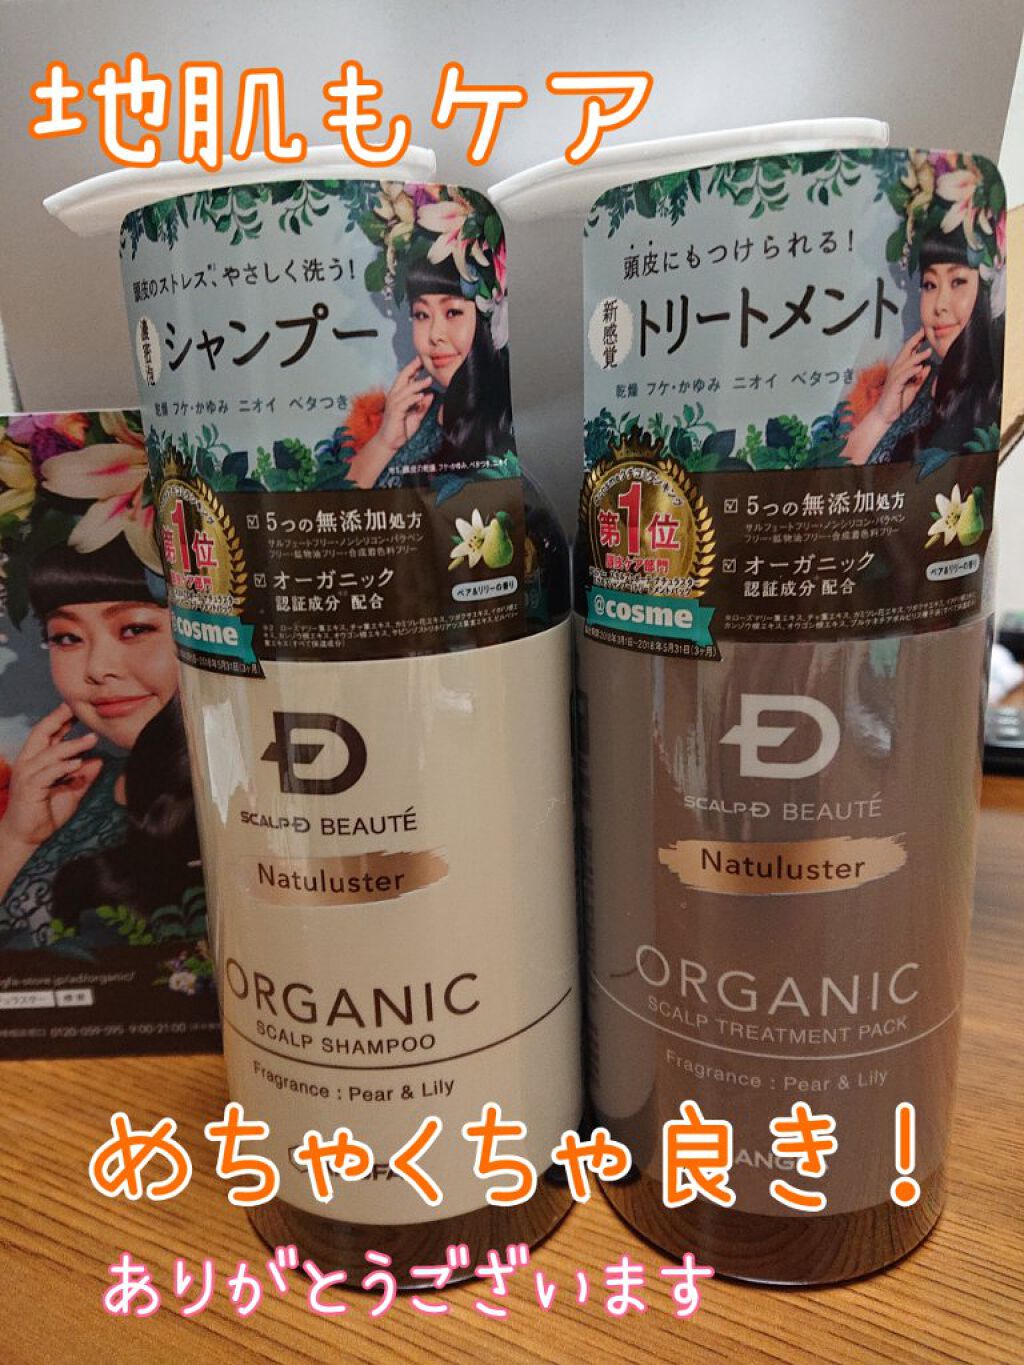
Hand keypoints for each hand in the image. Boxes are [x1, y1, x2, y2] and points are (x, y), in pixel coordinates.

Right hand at [0, 704, 100, 852]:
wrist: (26, 836)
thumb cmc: (45, 812)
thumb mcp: (71, 791)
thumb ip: (83, 776)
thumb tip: (99, 761)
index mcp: (35, 759)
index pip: (47, 733)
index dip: (61, 719)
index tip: (78, 707)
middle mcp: (28, 762)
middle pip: (41, 732)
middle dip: (58, 718)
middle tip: (76, 707)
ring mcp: (26, 774)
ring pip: (50, 753)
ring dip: (72, 745)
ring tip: (92, 739)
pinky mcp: (28, 788)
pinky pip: (48, 773)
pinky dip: (63, 766)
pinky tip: (78, 763)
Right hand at [378, 359, 433, 451]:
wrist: (390, 443)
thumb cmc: (401, 429)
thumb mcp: (416, 416)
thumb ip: (422, 406)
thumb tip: (431, 395)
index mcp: (399, 395)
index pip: (406, 378)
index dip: (413, 368)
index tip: (422, 361)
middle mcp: (394, 396)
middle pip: (402, 378)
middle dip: (412, 368)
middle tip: (422, 360)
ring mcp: (394, 403)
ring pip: (406, 390)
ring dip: (418, 384)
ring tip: (429, 380)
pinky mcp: (395, 412)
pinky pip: (405, 403)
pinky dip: (413, 398)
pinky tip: (421, 395)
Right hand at [874, 329, 932, 423]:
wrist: (885, 414)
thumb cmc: (897, 402)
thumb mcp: (913, 388)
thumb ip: (920, 378)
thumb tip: (927, 367)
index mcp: (901, 369)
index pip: (909, 352)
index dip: (916, 342)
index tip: (925, 333)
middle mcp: (896, 370)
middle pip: (905, 351)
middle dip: (915, 341)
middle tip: (924, 331)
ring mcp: (894, 377)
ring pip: (906, 363)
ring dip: (918, 356)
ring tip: (929, 351)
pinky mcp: (894, 386)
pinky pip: (904, 376)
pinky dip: (912, 371)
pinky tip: (920, 367)